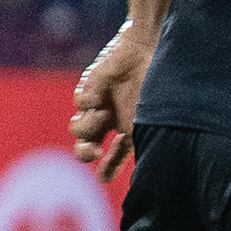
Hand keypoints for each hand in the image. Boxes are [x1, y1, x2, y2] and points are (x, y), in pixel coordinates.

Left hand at [69, 19, 154, 176]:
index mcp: (128, 129)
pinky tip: (97, 97)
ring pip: (78, 129)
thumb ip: (136, 144)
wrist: (146, 51)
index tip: (103, 180)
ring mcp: (99, 104)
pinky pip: (78, 103)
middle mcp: (111, 120)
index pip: (114, 155)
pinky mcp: (89, 88)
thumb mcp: (146, 120)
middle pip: (86, 147)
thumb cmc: (152, 86)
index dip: (108, 168)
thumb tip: (136, 170)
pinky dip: (86, 102)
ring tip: (102, 115)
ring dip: (88, 126)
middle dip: (85, 154)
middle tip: (92, 151)